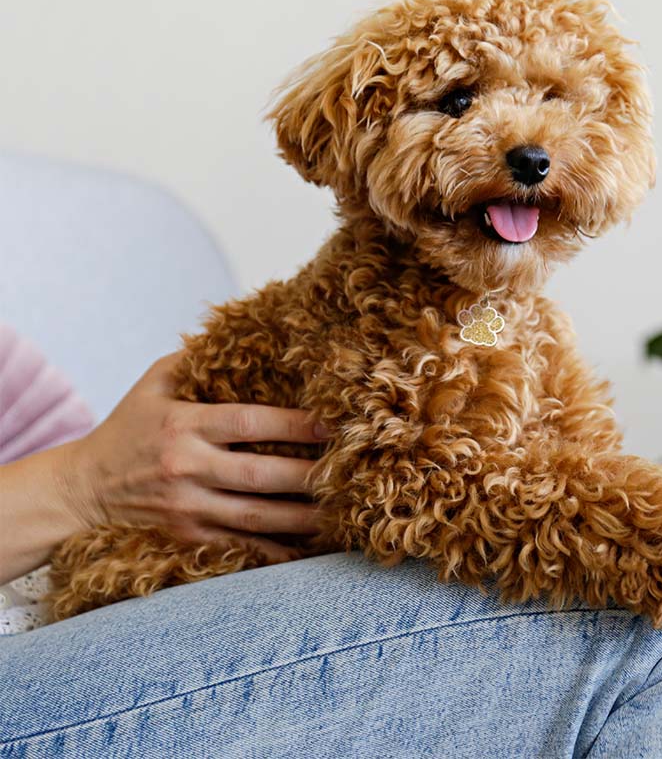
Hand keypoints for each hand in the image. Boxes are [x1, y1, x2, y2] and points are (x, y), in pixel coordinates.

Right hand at [61, 353, 327, 561]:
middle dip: (309, 475)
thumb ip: (196, 361)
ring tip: (341, 512)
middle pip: (260, 475)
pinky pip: (240, 548)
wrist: (83, 489)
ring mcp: (187, 509)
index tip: (331, 423)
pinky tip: (308, 548)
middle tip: (350, 471)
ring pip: (256, 518)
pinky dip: (276, 552)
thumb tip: (244, 337)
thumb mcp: (153, 383)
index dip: (293, 424)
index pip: (247, 423)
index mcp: (183, 424)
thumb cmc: (128, 427)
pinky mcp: (187, 538)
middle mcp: (186, 468)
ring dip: (303, 518)